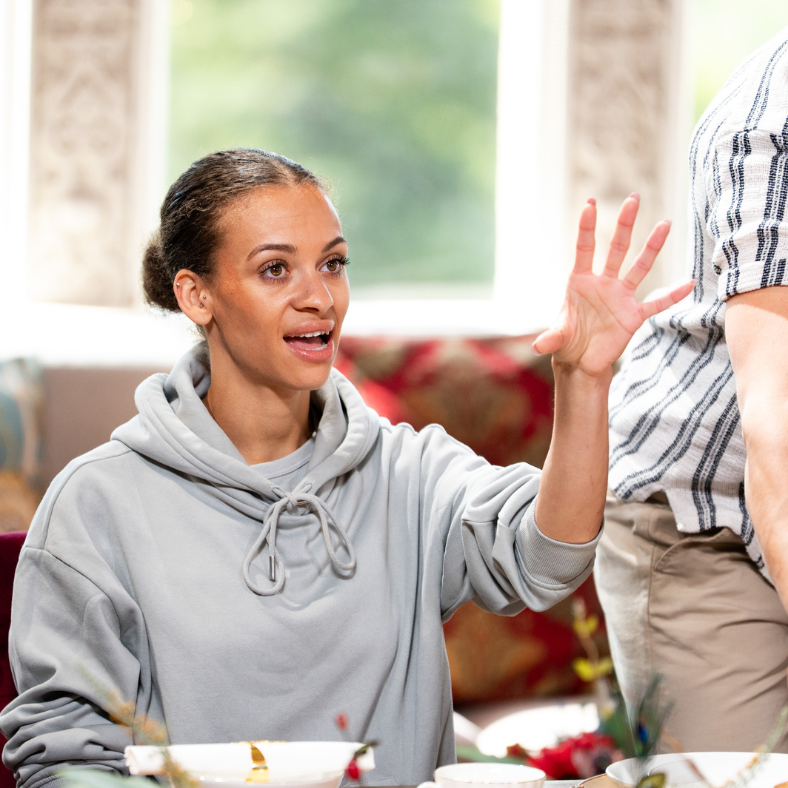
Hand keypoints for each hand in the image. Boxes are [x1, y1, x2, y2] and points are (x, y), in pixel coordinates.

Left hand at [533, 194, 694, 376]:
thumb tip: (537, 345)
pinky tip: (688, 283)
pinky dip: (672, 295)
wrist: (581, 361)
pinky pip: (656, 303)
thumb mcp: (557, 338)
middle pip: (616, 249)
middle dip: (624, 225)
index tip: (590, 204)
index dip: (587, 228)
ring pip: (639, 268)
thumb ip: (550, 337)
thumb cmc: (567, 342)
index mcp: (580, 282)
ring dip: (652, 247)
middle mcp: (603, 284)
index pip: (585, 249)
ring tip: (664, 224)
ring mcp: (621, 297)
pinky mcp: (633, 315)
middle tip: (633, 199)